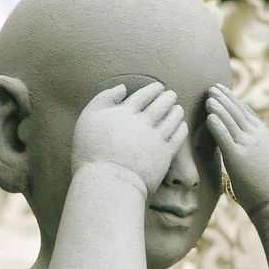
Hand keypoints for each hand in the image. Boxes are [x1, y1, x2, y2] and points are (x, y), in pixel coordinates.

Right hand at [72, 82, 187, 193]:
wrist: (108, 182)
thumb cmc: (92, 151)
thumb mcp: (88, 118)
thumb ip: (104, 98)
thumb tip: (122, 88)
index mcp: (126, 111)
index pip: (144, 94)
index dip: (153, 89)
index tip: (158, 87)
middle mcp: (144, 122)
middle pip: (162, 104)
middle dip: (168, 97)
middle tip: (171, 95)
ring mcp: (157, 138)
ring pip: (173, 118)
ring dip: (177, 110)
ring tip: (178, 108)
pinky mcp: (165, 154)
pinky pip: (178, 136)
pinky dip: (181, 128)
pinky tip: (181, 125)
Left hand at [206, 84, 268, 214]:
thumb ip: (260, 147)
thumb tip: (253, 146)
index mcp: (264, 135)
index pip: (247, 112)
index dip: (235, 101)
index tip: (225, 92)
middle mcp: (256, 136)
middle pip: (238, 111)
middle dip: (225, 98)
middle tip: (213, 87)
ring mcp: (247, 145)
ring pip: (230, 120)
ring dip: (218, 106)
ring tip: (208, 96)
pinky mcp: (238, 157)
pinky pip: (225, 136)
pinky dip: (217, 124)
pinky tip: (209, 116)